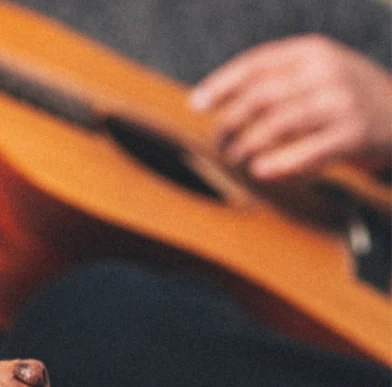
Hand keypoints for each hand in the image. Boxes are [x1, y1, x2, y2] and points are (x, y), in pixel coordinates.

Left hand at [190, 35, 391, 179]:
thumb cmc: (344, 98)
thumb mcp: (317, 73)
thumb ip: (277, 80)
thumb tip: (219, 98)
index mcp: (313, 52)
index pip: (258, 63)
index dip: (223, 83)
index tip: (196, 103)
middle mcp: (327, 72)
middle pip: (262, 96)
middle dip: (231, 120)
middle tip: (219, 141)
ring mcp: (341, 103)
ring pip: (278, 123)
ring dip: (248, 144)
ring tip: (235, 157)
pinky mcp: (352, 135)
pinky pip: (307, 152)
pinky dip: (279, 163)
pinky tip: (259, 170)